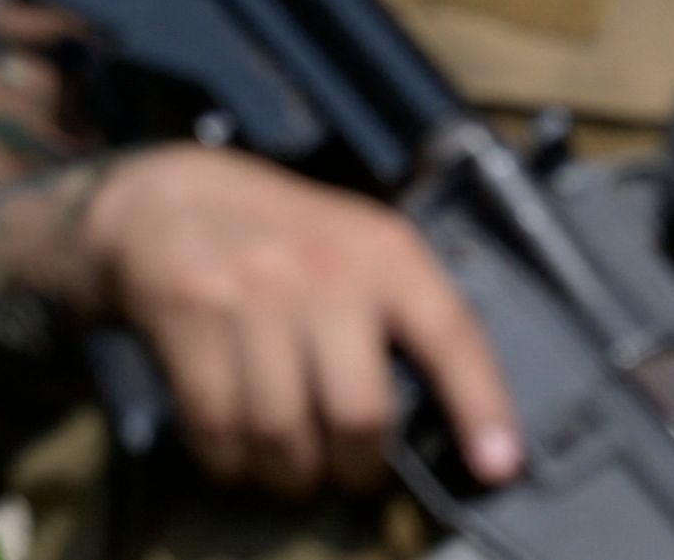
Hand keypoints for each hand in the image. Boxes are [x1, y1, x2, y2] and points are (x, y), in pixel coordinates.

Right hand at [61, 146, 522, 502]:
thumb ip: (399, 312)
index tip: (500, 465)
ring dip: (291, 475)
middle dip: (359, 467)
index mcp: (387, 253)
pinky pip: (218, 429)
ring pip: (284, 434)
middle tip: (353, 473)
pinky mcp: (191, 320)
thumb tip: (438, 412)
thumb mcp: (361, 245)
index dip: (480, 405)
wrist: (173, 198)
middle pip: (360, 412)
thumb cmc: (288, 235)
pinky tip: (240, 453)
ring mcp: (255, 296)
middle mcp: (328, 272)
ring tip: (295, 469)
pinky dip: (230, 461)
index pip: (451, 335)